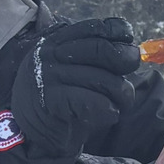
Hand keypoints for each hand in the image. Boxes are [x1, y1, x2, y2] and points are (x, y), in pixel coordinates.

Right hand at [11, 18, 139, 157]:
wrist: (31, 136)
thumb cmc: (61, 102)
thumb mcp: (72, 71)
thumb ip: (93, 57)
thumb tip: (132, 51)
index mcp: (56, 41)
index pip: (95, 27)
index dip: (119, 33)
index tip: (130, 46)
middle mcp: (50, 54)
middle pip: (101, 49)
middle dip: (125, 62)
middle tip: (131, 76)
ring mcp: (49, 76)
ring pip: (104, 79)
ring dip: (122, 96)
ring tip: (119, 104)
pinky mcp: (52, 100)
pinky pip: (96, 102)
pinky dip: (109, 111)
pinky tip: (106, 115)